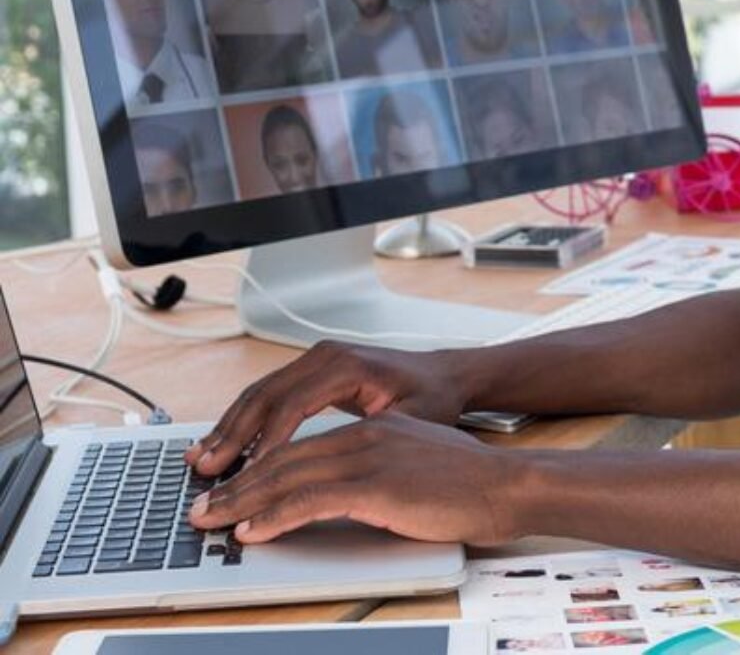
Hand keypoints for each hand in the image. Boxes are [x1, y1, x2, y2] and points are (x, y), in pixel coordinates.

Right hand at [185, 341, 472, 476]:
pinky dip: (243, 420)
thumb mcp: (411, 421)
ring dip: (229, 428)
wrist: (446, 375)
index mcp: (349, 366)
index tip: (247, 475)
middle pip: (266, 396)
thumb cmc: (434, 399)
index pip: (294, 405)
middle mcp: (327, 356)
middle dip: (232, 435)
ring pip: (259, 393)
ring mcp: (316, 358)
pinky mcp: (311, 369)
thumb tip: (331, 464)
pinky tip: (225, 445)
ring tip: (201, 460)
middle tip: (205, 471)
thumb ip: (369, 438)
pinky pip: (269, 394)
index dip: (267, 443)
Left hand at [190, 412, 528, 544]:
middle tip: (202, 505)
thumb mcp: (414, 463)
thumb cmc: (469, 484)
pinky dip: (274, 516)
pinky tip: (253, 530)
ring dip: (242, 501)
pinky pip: (310, 500)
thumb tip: (340, 495)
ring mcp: (369, 457)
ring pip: (287, 477)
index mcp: (373, 427)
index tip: (228, 485)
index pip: (299, 444)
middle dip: (235, 483)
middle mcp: (365, 435)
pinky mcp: (376, 485)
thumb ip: (375, 469)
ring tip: (212, 520)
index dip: (256, 466)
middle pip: (283, 458)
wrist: (508, 486)